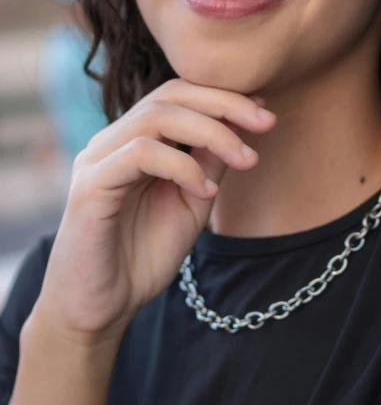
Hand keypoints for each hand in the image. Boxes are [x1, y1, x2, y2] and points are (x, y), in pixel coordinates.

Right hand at [31, 79, 275, 342]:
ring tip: (245, 159)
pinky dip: (181, 166)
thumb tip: (242, 123)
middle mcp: (113, 140)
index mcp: (134, 138)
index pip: (178, 94)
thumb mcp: (192, 202)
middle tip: (266, 123)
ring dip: (211, 132)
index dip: (223, 96)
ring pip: (157, 117)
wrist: (99, 310)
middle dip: (224, 103)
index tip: (265, 113)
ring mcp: (98, 159)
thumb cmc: (142, 255)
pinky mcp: (89, 186)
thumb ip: (210, 162)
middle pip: (169, 94)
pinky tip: (205, 191)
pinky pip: (140, 154)